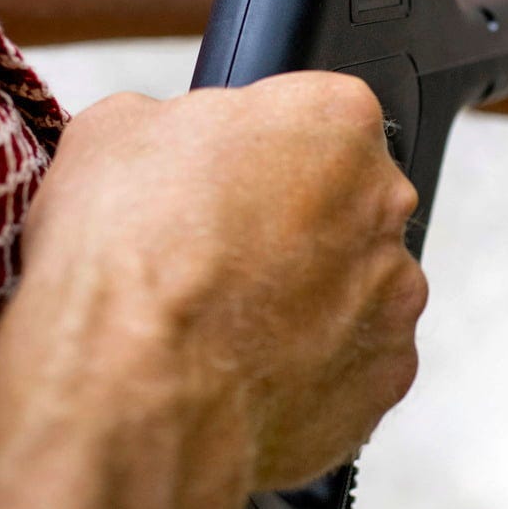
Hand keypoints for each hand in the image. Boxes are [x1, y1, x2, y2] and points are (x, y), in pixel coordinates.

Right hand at [20, 75, 427, 495]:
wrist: (133, 391)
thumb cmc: (125, 259)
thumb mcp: (113, 134)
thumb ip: (172, 125)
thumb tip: (170, 142)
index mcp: (334, 120)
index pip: (312, 117)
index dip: (255, 153)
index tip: (219, 184)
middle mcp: (383, 202)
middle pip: (342, 203)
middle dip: (289, 225)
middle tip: (215, 258)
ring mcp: (394, 294)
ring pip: (354, 285)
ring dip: (305, 299)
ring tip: (223, 326)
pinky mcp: (388, 374)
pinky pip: (354, 361)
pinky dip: (312, 367)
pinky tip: (246, 372)